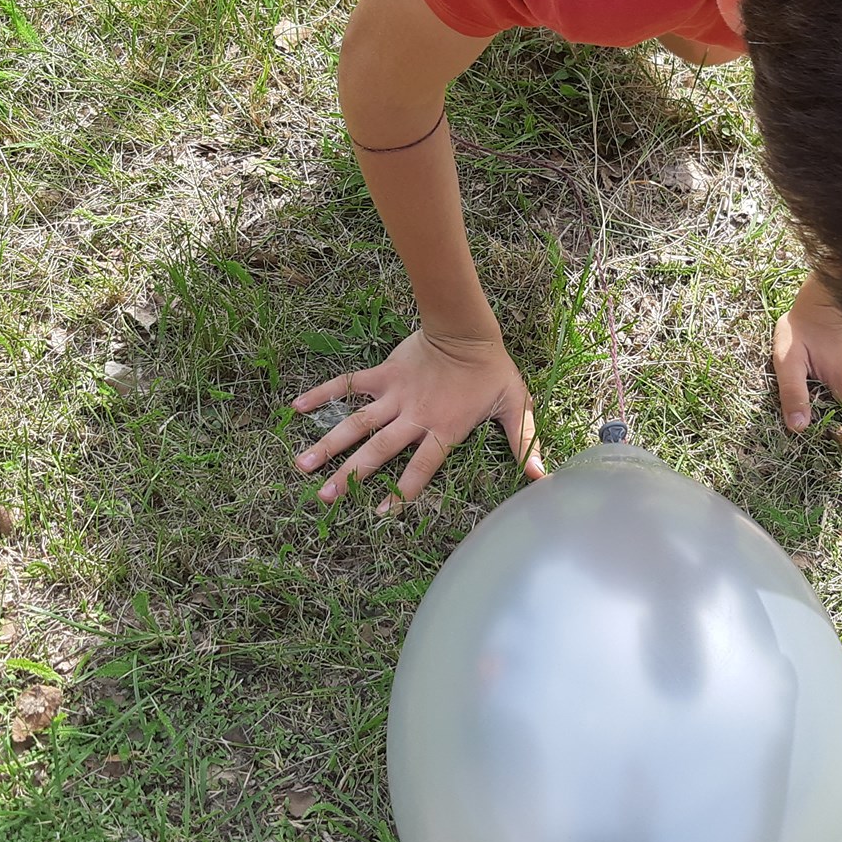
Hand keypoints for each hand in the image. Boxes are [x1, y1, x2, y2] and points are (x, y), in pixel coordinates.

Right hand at [291, 330, 546, 510]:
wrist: (467, 328)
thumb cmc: (492, 370)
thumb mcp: (514, 406)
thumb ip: (524, 441)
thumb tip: (543, 477)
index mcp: (444, 430)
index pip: (420, 468)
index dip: (402, 492)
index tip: (380, 513)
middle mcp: (414, 418)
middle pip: (378, 452)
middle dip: (350, 476)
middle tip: (324, 498)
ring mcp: (395, 396)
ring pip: (357, 424)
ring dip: (329, 444)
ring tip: (302, 465)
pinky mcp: (384, 374)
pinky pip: (350, 384)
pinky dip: (324, 393)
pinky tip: (297, 406)